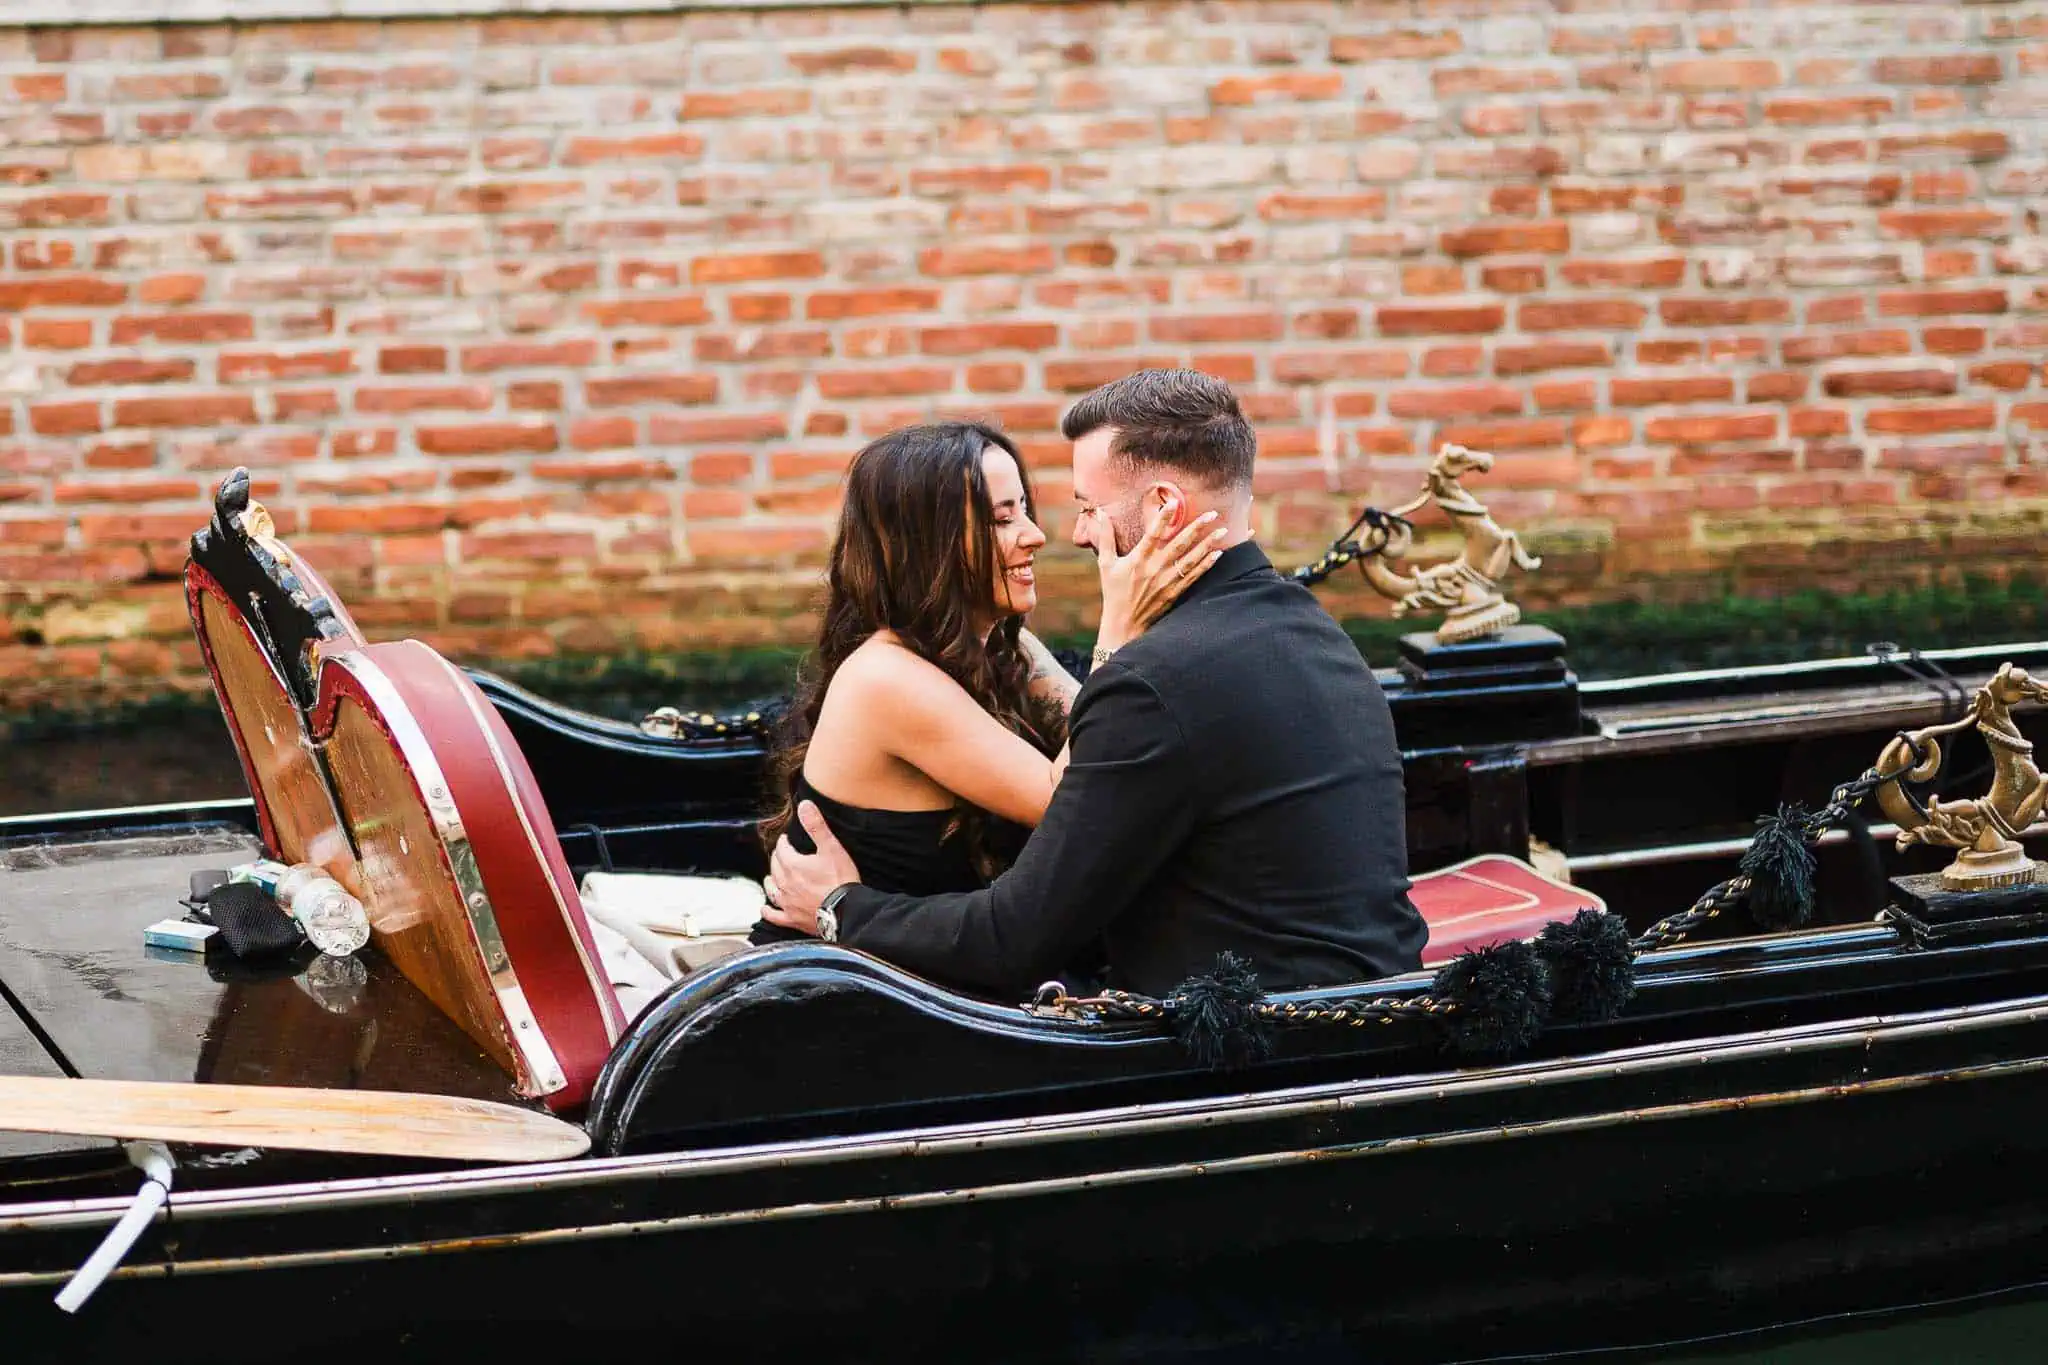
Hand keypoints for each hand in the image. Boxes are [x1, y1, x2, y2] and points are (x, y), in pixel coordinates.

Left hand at [761, 800, 862, 936]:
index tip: (787, 840)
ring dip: (771, 881)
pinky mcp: (793, 919)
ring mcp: (788, 903)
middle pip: (775, 867)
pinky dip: (768, 912)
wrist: (846, 911)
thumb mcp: (831, 847)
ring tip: (771, 877)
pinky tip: (765, 910)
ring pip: (772, 889)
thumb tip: (804, 806)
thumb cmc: (840, 880)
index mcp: (793, 865)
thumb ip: (816, 826)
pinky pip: (775, 916)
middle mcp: (786, 884)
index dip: (784, 842)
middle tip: (783, 854)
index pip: (782, 849)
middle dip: (778, 858)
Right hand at [1088, 499, 1228, 654]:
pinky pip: (1194, 577)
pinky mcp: (1174, 593)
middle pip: (1179, 544)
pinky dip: (1206, 565)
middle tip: (1213, 513)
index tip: (1175, 502)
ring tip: (1223, 531)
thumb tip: (1100, 513)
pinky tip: (1218, 554)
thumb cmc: (1113, 592)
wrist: (1123, 625)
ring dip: (1208, 544)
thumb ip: (1105, 537)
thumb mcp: (1105, 563)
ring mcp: (1166, 582)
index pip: (1152, 534)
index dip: (1164, 517)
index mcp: (1137, 559)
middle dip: (1197, 527)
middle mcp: (1154, 569)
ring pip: (1191, 559)